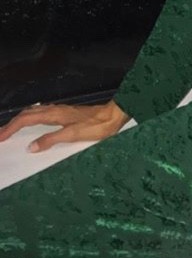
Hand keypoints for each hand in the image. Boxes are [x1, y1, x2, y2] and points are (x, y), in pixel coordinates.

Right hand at [0, 100, 129, 152]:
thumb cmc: (97, 126)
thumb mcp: (73, 135)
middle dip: (12, 123)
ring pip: (35, 112)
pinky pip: (43, 113)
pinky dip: (32, 118)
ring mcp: (62, 110)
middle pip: (28, 113)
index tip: (0, 137)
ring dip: (21, 120)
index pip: (26, 119)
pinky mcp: (67, 113)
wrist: (114, 115)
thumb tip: (30, 147)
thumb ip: (51, 140)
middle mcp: (57, 110)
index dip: (11, 128)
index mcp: (56, 114)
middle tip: (0, 135)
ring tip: (11, 129)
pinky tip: (33, 122)